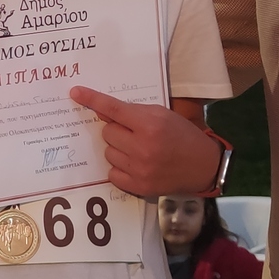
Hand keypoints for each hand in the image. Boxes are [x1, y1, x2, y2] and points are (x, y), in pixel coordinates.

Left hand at [67, 87, 222, 197]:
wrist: (203, 165)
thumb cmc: (183, 136)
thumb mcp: (162, 115)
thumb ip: (134, 113)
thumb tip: (103, 112)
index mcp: (150, 124)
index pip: (114, 109)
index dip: (92, 100)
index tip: (75, 93)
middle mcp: (142, 147)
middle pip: (107, 132)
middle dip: (116, 130)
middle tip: (132, 133)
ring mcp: (139, 169)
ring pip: (108, 153)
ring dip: (117, 149)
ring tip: (137, 150)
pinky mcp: (139, 186)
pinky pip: (112, 173)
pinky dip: (119, 168)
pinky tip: (135, 165)